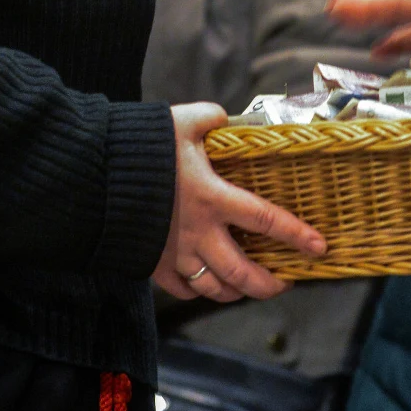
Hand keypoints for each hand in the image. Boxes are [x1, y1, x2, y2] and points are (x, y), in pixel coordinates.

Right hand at [153, 103, 325, 301]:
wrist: (91, 176)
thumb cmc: (140, 147)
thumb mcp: (180, 121)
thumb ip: (210, 118)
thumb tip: (225, 118)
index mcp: (213, 197)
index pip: (266, 220)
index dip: (296, 235)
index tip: (319, 248)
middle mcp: (199, 232)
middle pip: (244, 273)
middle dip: (270, 285)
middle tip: (285, 283)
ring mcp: (175, 253)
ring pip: (215, 288)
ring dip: (237, 293)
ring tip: (250, 289)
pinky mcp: (152, 263)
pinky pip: (182, 289)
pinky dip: (198, 291)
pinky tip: (207, 285)